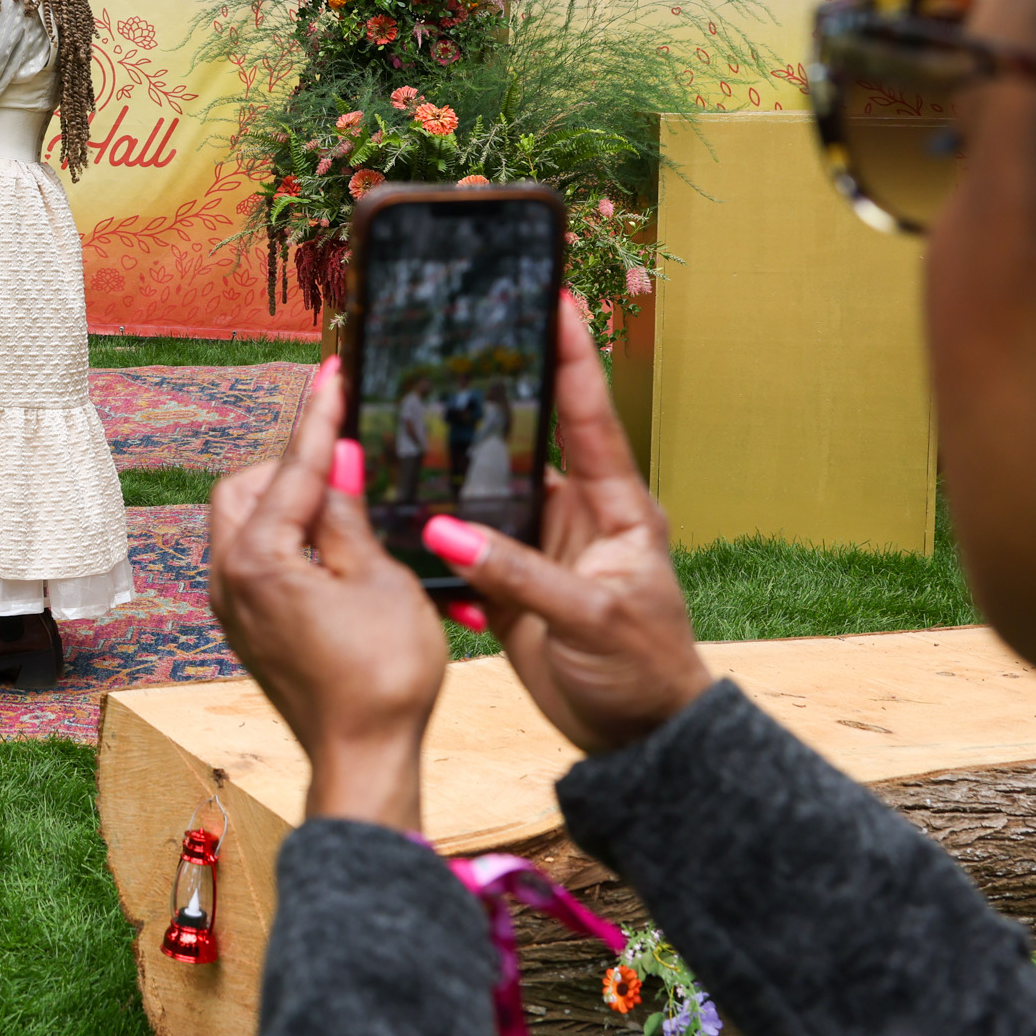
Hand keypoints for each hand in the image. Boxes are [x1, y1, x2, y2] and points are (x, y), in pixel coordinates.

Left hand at [208, 358, 446, 831]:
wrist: (362, 761)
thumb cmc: (382, 676)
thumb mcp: (381, 579)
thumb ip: (348, 514)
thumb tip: (338, 456)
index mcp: (258, 558)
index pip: (292, 466)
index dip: (318, 416)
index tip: (331, 371)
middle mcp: (228, 577)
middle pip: (245, 486)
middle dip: (288, 463)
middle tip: (342, 454)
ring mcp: (231, 605)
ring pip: (241, 521)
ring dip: (283, 501)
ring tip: (340, 500)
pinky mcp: (245, 626)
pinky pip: (250, 558)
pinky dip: (282, 537)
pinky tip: (327, 544)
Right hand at [421, 297, 710, 756]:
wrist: (637, 739)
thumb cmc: (643, 671)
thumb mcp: (591, 619)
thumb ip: (518, 572)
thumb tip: (444, 530)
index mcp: (615, 506)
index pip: (589, 415)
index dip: (572, 355)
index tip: (555, 296)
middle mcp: (573, 513)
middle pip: (521, 441)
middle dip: (484, 395)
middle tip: (441, 345)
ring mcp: (537, 545)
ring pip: (481, 490)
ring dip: (444, 468)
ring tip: (392, 422)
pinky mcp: (507, 581)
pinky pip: (461, 543)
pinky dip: (431, 533)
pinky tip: (391, 512)